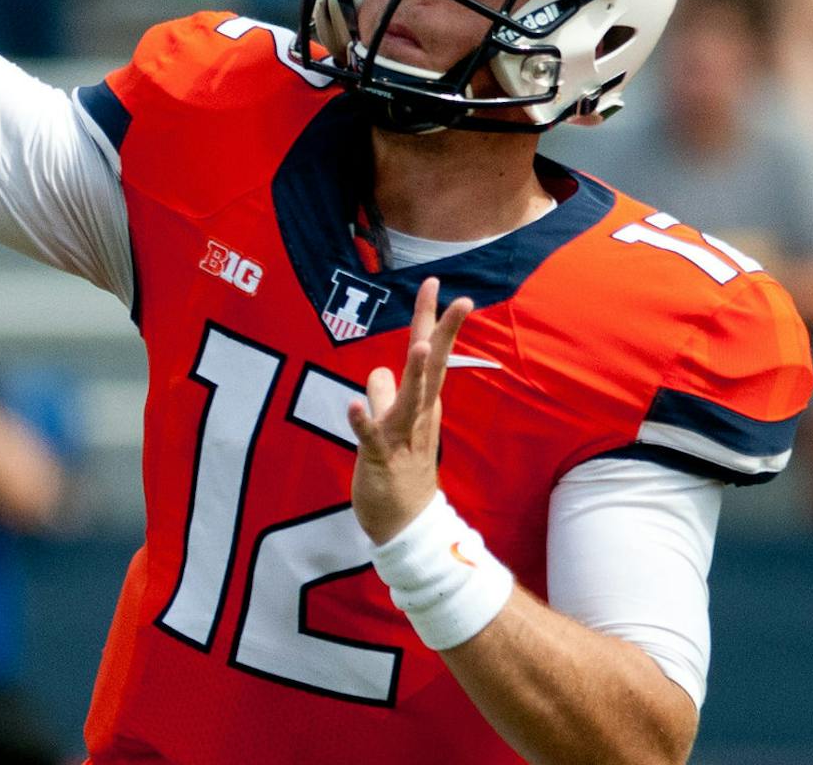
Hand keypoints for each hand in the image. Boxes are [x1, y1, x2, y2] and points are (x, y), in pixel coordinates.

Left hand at [348, 278, 473, 544]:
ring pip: (410, 401)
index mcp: (421, 405)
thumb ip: (385, 396)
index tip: (439, 284)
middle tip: (460, 300)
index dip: (433, 320)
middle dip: (443, 334)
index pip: (430, 354)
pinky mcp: (380, 460)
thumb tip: (378, 370)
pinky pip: (371, 437)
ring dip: (415, 375)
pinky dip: (363, 421)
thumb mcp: (392, 426)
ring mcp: (401, 437)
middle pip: (433, 368)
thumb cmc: (400, 473)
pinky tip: (353, 406)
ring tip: (420, 347)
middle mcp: (417, 416)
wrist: (407, 528)